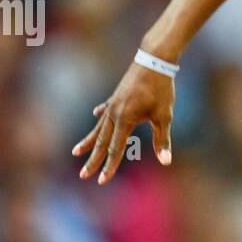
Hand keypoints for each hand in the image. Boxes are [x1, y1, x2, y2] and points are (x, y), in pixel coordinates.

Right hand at [72, 63, 174, 184]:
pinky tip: (95, 116)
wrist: (154, 59)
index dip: (109, 166)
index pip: (115, 149)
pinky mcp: (117, 96)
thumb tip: (166, 162)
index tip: (101, 181)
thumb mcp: (164, 116)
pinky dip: (100, 116)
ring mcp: (113, 104)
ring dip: (89, 141)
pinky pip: (105, 110)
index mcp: (124, 120)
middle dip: (93, 160)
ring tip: (76, 151)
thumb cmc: (161, 89)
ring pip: (99, 128)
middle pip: (102, 141)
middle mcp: (114, 113)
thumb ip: (163, 140)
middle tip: (84, 175)